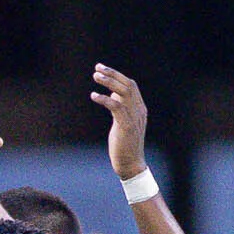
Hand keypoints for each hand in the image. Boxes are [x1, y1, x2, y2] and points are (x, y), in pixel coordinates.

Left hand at [91, 63, 149, 180]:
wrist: (131, 164)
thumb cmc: (124, 144)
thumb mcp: (123, 122)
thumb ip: (120, 107)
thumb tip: (111, 92)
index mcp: (139, 109)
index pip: (131, 85)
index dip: (116, 75)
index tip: (102, 68)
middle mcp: (139, 111)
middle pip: (128, 85)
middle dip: (112, 74)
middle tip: (97, 69)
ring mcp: (134, 118)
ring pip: (123, 93)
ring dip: (108, 82)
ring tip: (95, 77)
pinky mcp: (126, 126)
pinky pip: (116, 107)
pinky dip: (104, 99)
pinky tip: (94, 95)